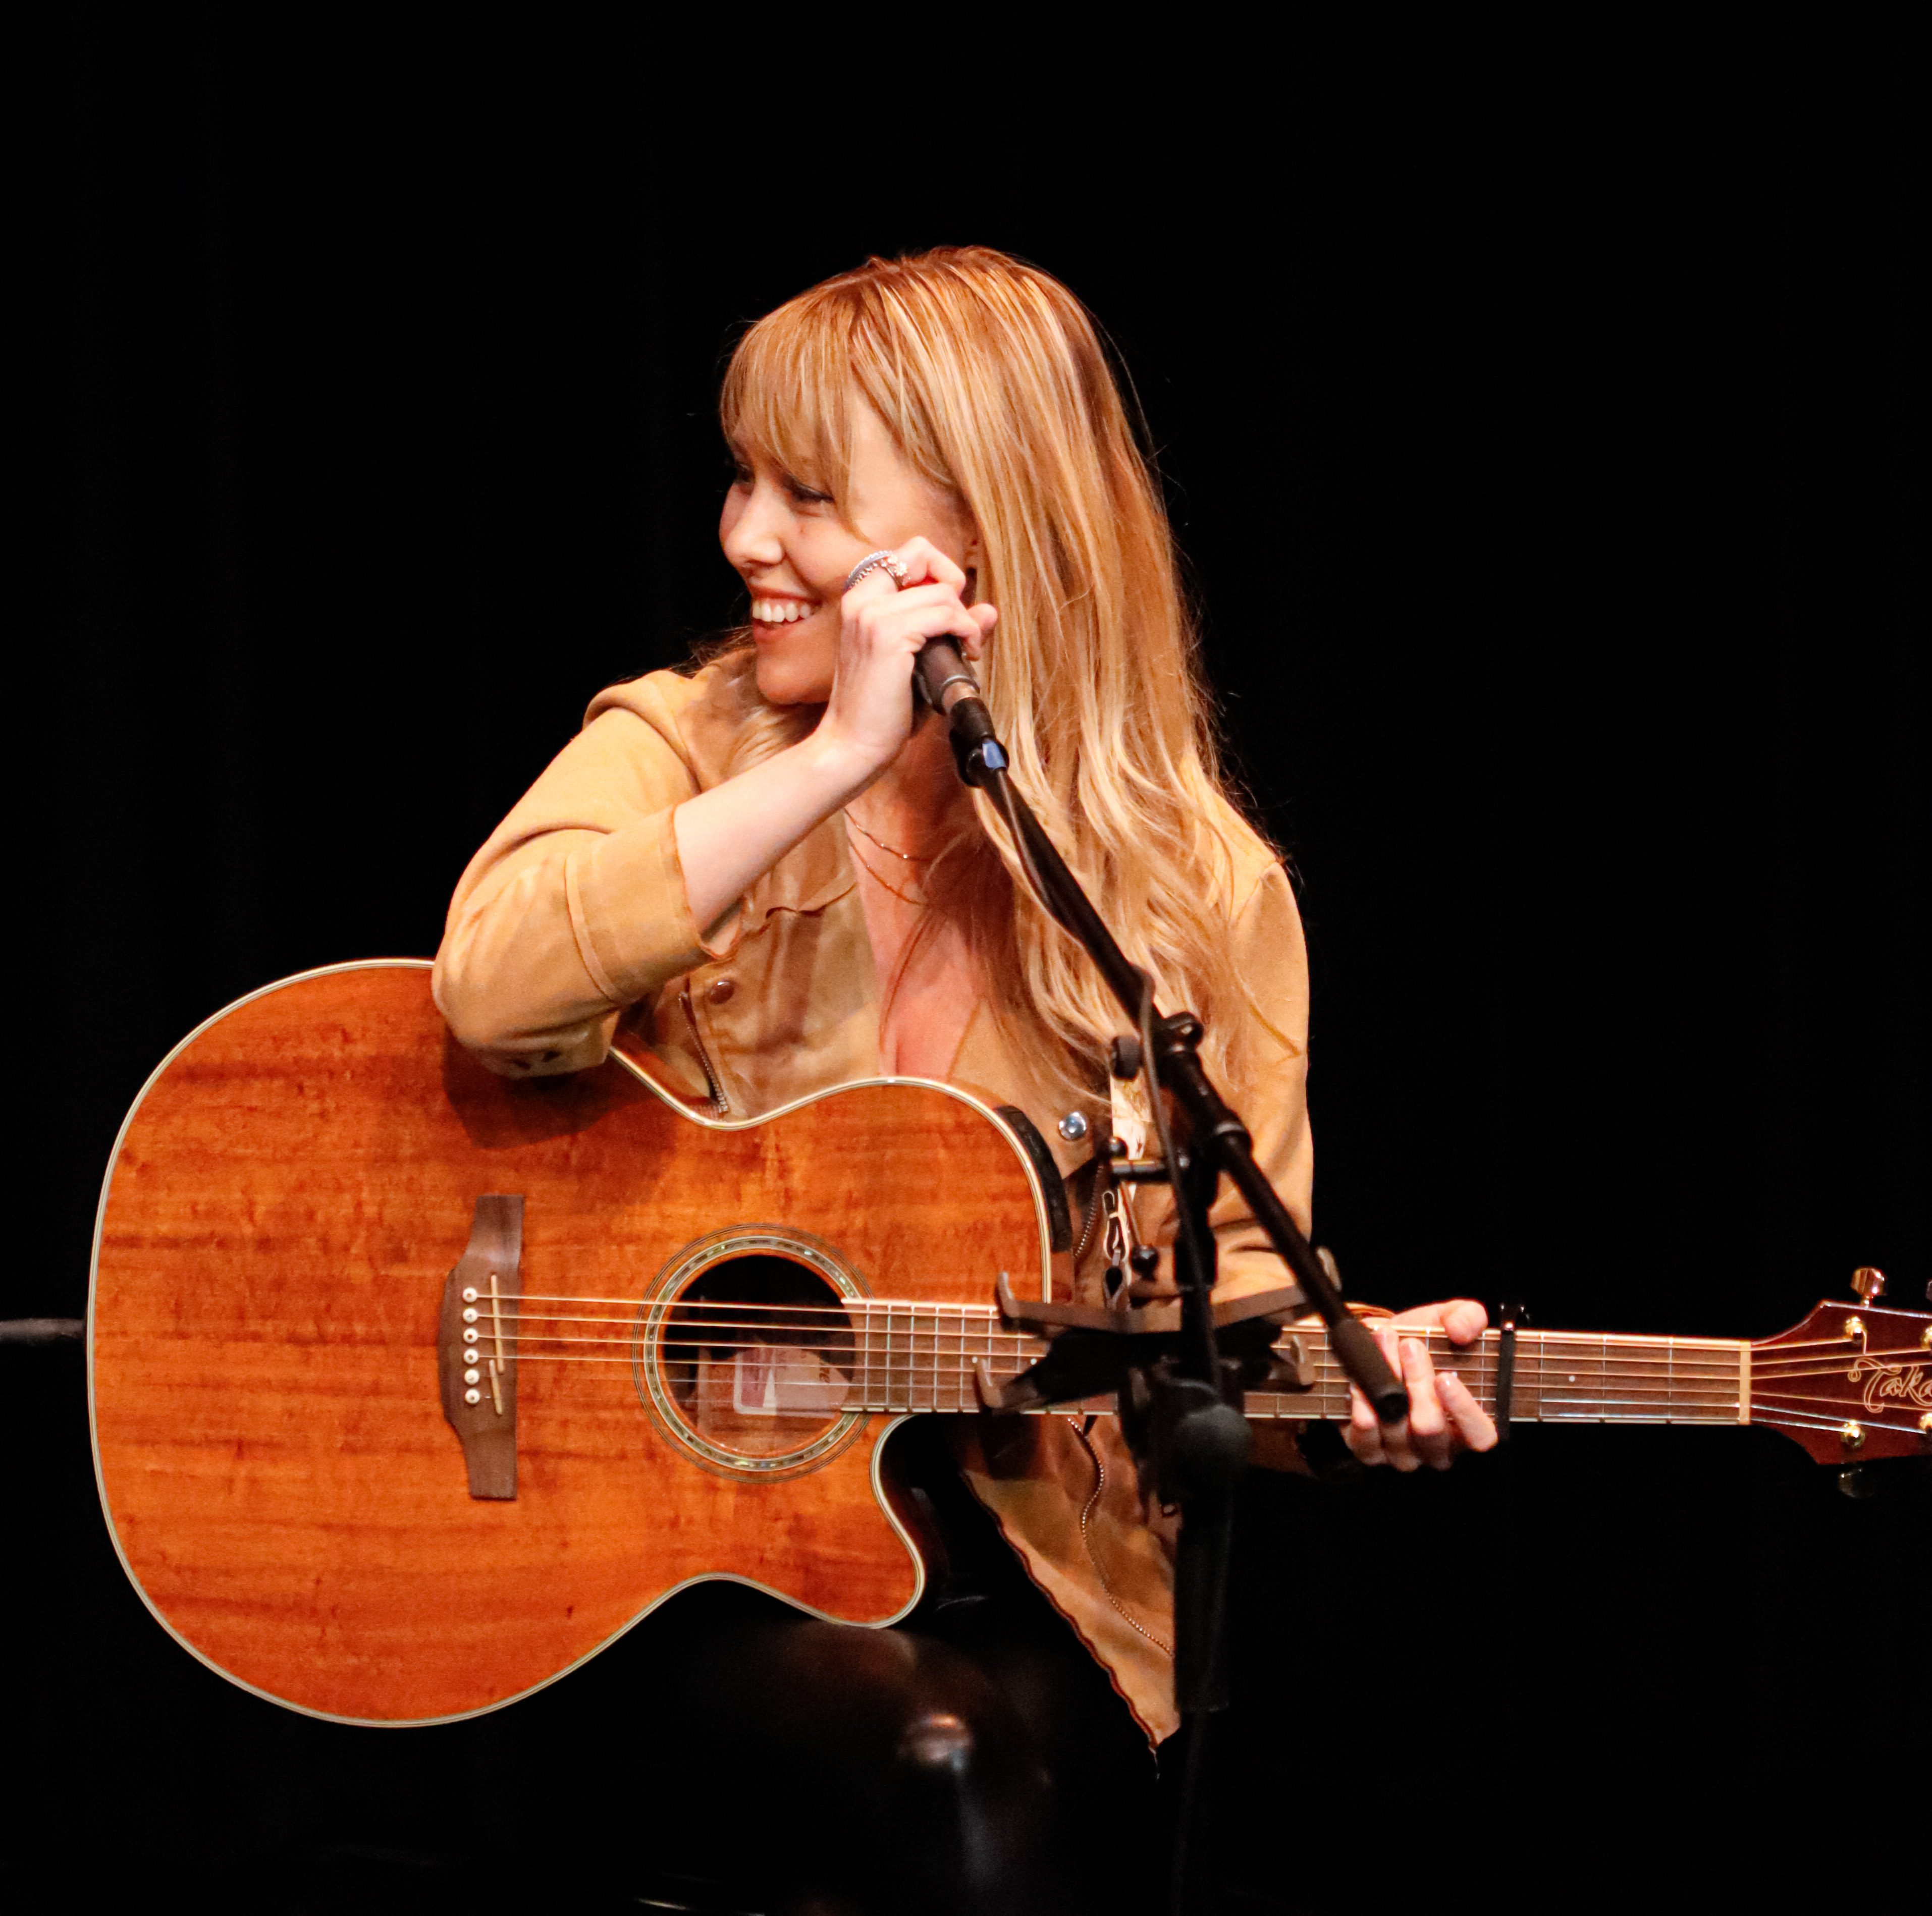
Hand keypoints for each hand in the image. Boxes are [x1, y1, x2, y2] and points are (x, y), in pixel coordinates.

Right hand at [816, 538, 997, 777]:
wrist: (852, 745)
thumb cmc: (882, 709)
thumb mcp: (917, 660)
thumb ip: (948, 629)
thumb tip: (988, 609)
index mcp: (860, 599)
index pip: (909, 553)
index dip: (939, 573)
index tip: (948, 613)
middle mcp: (862, 598)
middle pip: (923, 553)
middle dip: (953, 587)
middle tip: (959, 627)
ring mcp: (872, 614)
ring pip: (942, 590)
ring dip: (965, 619)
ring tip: (966, 651)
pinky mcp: (888, 635)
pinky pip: (946, 613)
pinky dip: (966, 631)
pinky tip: (966, 656)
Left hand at [1344, 1300, 1496, 1470]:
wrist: (1376, 1349)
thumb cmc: (1419, 1344)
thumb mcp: (1445, 1322)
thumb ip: (1466, 1317)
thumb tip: (1463, 1329)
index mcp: (1467, 1423)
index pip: (1480, 1436)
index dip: (1465, 1412)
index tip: (1445, 1378)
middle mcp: (1438, 1446)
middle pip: (1431, 1429)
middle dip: (1417, 1384)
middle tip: (1409, 1347)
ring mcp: (1404, 1454)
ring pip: (1397, 1430)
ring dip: (1387, 1382)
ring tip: (1383, 1346)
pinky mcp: (1370, 1451)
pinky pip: (1366, 1440)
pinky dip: (1361, 1408)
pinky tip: (1358, 1383)